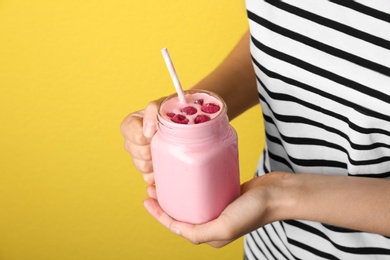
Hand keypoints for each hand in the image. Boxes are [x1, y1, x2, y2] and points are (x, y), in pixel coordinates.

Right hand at [120, 98, 164, 183]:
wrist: (184, 122)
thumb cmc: (170, 112)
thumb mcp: (161, 105)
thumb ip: (152, 111)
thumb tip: (147, 132)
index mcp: (130, 125)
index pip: (131, 135)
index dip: (144, 136)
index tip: (155, 133)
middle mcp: (131, 142)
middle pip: (139, 152)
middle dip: (153, 148)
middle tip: (165, 142)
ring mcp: (138, 157)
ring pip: (143, 166)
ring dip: (156, 161)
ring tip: (167, 152)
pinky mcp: (147, 170)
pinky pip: (148, 178)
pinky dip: (157, 175)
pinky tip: (165, 168)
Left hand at [143, 172, 286, 247]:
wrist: (278, 194)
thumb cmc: (254, 211)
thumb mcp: (225, 226)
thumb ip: (200, 233)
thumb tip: (178, 230)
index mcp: (210, 236)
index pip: (176, 226)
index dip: (159, 214)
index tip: (146, 198)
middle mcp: (213, 224)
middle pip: (181, 214)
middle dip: (164, 203)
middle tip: (152, 186)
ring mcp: (219, 209)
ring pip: (191, 203)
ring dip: (176, 194)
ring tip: (165, 181)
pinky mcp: (225, 195)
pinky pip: (203, 193)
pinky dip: (191, 187)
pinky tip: (186, 176)